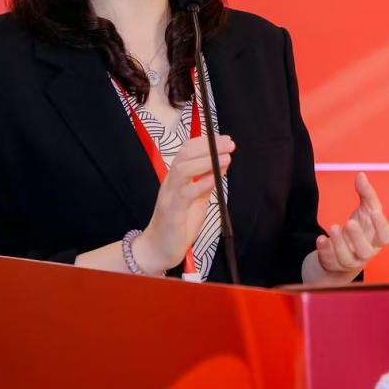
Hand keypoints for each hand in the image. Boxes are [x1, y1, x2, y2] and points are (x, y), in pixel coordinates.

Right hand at [137, 135, 234, 273]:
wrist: (159, 249)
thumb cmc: (179, 223)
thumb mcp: (197, 198)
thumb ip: (207, 180)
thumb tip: (223, 161)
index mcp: (176, 178)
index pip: (187, 150)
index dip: (206, 142)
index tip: (225, 139)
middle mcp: (171, 182)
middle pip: (185, 155)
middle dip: (209, 147)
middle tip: (230, 144)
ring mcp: (170, 196)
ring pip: (183, 169)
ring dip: (206, 161)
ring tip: (226, 158)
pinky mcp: (173, 212)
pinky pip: (186, 194)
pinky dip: (201, 184)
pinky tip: (215, 179)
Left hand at [316, 172, 388, 273]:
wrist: (343, 250)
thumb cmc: (361, 228)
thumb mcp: (365, 210)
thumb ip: (366, 193)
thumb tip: (361, 175)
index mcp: (377, 239)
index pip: (386, 237)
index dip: (382, 227)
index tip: (375, 213)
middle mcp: (366, 252)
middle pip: (366, 251)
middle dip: (358, 237)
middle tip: (350, 222)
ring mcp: (350, 261)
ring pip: (346, 258)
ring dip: (339, 243)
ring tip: (333, 226)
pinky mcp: (334, 264)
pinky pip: (330, 260)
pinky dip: (325, 250)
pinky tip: (321, 239)